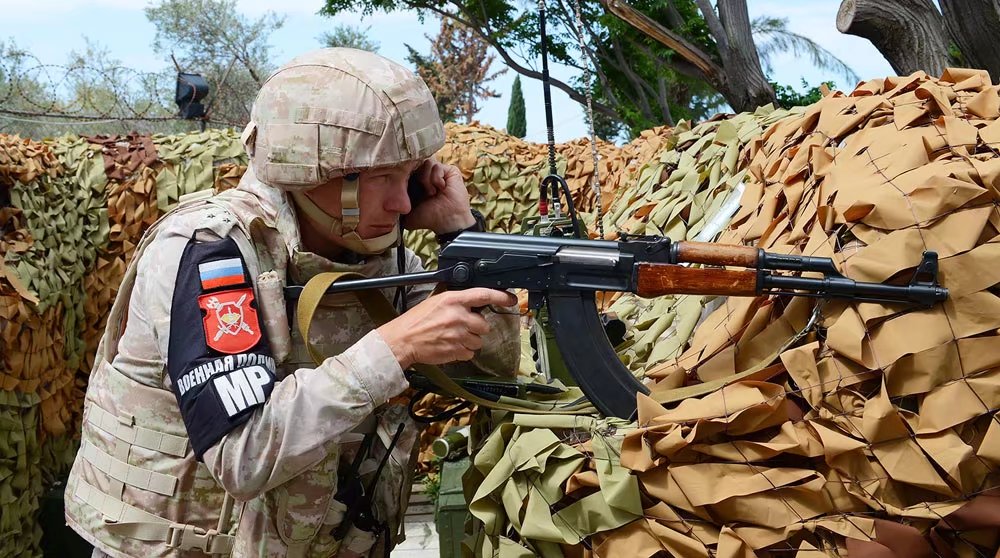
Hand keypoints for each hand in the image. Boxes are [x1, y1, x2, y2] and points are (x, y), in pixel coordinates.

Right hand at [376, 288, 517, 369]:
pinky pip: (470, 353)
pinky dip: (462, 352)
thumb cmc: (416, 321)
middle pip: (484, 324)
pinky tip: (450, 347)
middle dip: (476, 327)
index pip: (484, 295)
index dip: (501, 296)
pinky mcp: (456, 351)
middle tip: (462, 327)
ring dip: (469, 341)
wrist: (403, 340)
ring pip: (478, 341)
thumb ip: (456, 301)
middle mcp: (459, 316)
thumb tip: (473, 301)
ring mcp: (458, 335)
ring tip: (453, 338)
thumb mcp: (436, 301)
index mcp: (453, 300)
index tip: (511, 298)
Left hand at [402, 157, 475, 233]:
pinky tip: (440, 188)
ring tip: (431, 192)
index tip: (401, 183)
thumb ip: (395, 209)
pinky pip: (436, 166)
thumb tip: (379, 206)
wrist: (447, 222)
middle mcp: (426, 174)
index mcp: (415, 182)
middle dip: (413, 175)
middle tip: (415, 188)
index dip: (402, 174)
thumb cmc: (430, 219)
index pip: (405, 169)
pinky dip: (436, 178)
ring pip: (425, 163)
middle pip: (414, 163)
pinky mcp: (449, 171)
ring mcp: (438, 172)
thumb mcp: (407, 215)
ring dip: (425, 179)